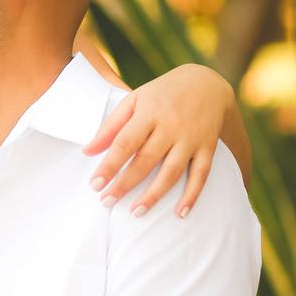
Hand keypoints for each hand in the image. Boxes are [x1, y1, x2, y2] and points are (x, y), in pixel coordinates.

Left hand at [81, 64, 235, 218]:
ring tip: (135, 212)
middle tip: (107, 202)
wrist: (205, 82)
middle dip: (125, 184)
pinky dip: (192, 195)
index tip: (95, 185)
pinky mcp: (208, 147)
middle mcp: (171, 126)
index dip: (109, 165)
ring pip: (172, 172)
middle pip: (145, 161)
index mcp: (149, 112)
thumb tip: (87, 151)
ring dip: (154, 195)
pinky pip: (201, 174)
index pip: (125, 143)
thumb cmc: (161, 94)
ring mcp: (192, 138)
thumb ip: (111, 126)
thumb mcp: (134, 100)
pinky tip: (180, 213)